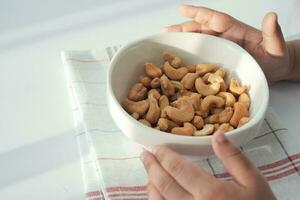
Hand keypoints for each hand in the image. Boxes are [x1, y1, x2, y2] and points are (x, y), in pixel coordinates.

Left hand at [140, 131, 275, 199]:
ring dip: (151, 185)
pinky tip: (157, 194)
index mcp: (210, 193)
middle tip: (144, 155)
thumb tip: (218, 135)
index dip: (164, 156)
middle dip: (152, 167)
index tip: (156, 147)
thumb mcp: (254, 182)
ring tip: (149, 173)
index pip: (178, 169)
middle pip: (163, 184)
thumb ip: (235, 158)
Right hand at [163, 5, 293, 83]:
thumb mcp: (276, 45)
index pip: (214, 19)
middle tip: (165, 32)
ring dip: (183, 41)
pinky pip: (202, 56)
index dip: (198, 13)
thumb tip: (272, 16)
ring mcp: (221, 49)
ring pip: (199, 42)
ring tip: (166, 43)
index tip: (181, 8)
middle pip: (201, 30)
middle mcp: (225, 38)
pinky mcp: (219, 60)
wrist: (276, 70)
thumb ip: (273, 33)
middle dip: (183, 29)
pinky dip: (190, 56)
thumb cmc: (276, 57)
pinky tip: (179, 61)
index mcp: (235, 31)